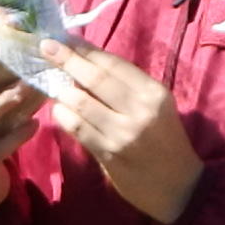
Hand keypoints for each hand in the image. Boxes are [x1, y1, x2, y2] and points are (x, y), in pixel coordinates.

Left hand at [26, 36, 204, 224]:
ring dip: (61, 89)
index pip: (114, 64)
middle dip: (67, 59)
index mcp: (153, 93)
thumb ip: (126, 87)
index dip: (86, 50)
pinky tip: (58, 109)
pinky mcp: (108, 154)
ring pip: (81, 103)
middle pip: (95, 78)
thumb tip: (87, 61)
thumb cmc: (165, 141)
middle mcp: (140, 110)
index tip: (65, 38)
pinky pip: (78, 128)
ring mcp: (123, 133)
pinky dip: (63, 115)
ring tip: (51, 81)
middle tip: (46, 47)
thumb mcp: (156, 107)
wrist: (179, 186)